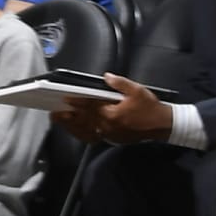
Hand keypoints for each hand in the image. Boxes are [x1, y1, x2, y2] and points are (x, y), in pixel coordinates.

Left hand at [58, 73, 172, 144]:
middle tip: (54, 113)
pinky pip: (93, 137)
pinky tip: (75, 130)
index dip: (76, 101)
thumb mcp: (137, 90)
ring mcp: (109, 134)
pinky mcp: (112, 139)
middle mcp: (107, 126)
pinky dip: (82, 134)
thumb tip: (106, 77)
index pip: (90, 106)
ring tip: (60, 121)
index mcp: (112, 113)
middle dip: (68, 116)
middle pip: (83, 120)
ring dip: (71, 126)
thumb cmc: (149, 107)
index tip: (64, 98)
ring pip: (85, 131)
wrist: (162, 125)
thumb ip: (119, 83)